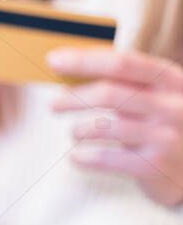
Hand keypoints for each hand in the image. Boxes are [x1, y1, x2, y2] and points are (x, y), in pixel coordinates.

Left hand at [49, 48, 182, 205]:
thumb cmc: (163, 126)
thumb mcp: (155, 97)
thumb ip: (125, 84)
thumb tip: (71, 69)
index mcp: (170, 79)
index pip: (123, 63)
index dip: (85, 60)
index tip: (54, 60)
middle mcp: (172, 104)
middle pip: (110, 93)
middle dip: (73, 98)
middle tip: (54, 105)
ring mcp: (165, 135)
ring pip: (105, 127)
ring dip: (79, 129)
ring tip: (75, 132)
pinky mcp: (154, 164)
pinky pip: (106, 158)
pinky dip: (84, 157)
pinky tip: (77, 157)